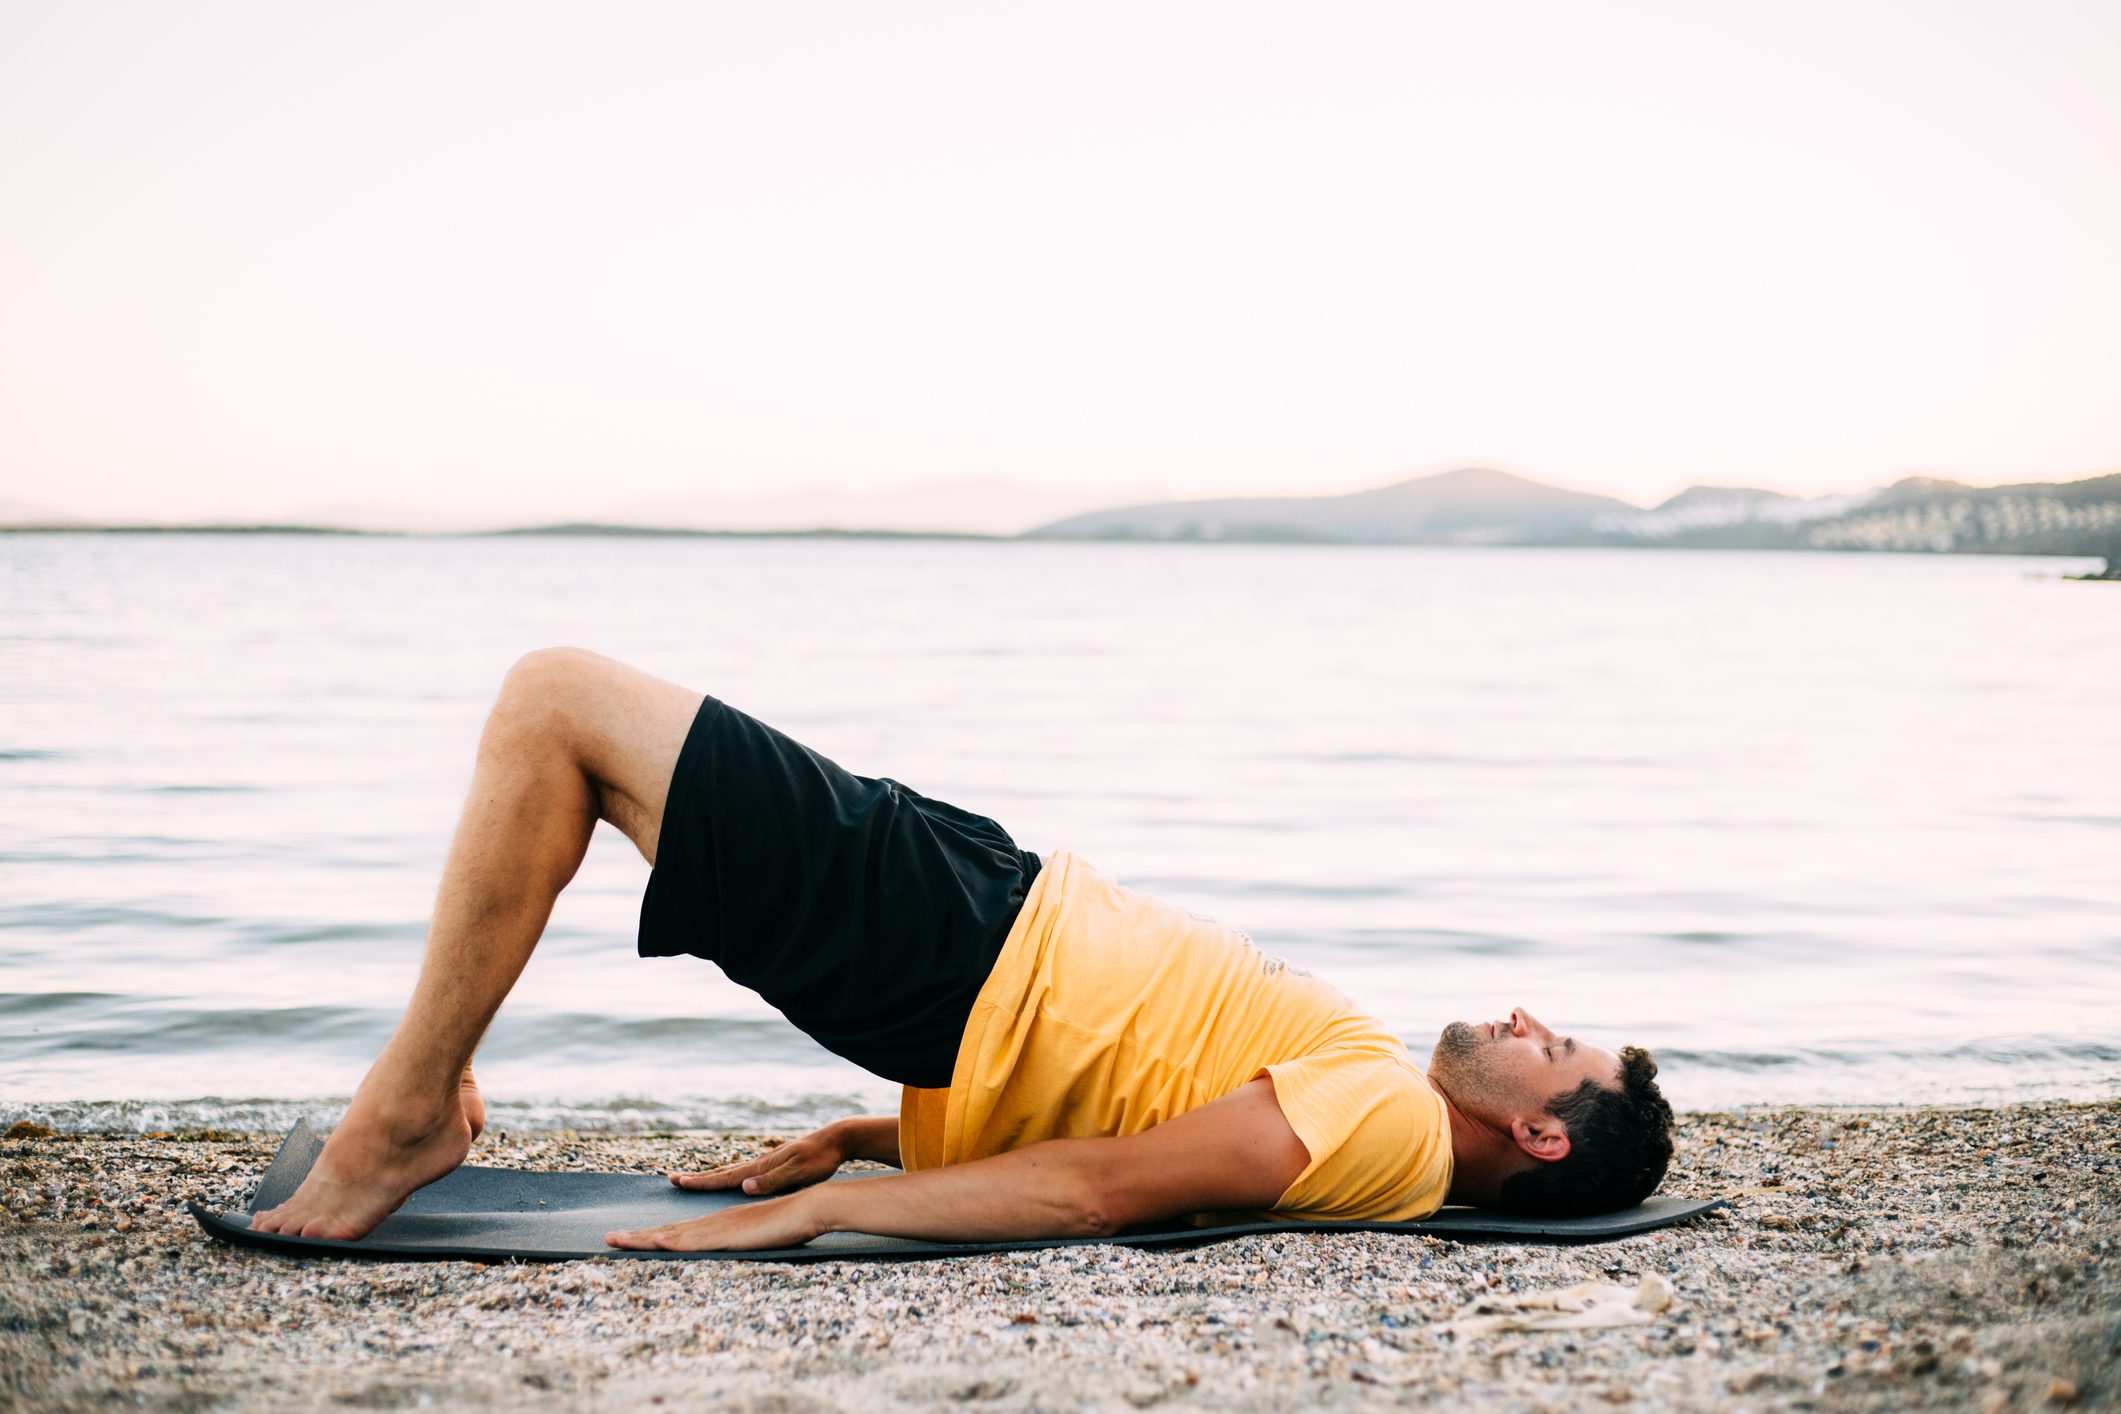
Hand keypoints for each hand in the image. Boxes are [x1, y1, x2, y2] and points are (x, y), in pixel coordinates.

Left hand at [606, 1190, 822, 1251]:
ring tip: (616, 1240)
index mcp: (717, 1226)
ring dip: (643, 1239)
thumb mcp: (757, 1239)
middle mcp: (713, 1224)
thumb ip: (741, 1244)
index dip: (650, 1237)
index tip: (626, 1240)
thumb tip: (731, 1252)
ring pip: (673, 1235)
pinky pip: (697, 1241)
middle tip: (606, 1239)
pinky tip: (657, 1242)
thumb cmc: (788, 1225)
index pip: (676, 1233)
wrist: (808, 1207)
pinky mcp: (730, 1235)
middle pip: (667, 1232)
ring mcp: (720, 1228)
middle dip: (636, 1237)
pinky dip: (675, 1242)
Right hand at [666, 1123, 849, 1197]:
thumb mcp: (800, 1173)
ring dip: (711, 1177)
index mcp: (761, 1168)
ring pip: (732, 1172)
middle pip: (722, 1173)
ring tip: (693, 1180)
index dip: (701, 1182)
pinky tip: (730, 1181)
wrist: (836, 1140)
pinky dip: (729, 1177)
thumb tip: (744, 1187)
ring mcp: (765, 1164)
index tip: (678, 1181)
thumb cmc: (821, 1159)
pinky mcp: (774, 1166)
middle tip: (673, 1179)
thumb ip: (773, 1181)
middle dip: (697, 1178)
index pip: (725, 1177)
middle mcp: (759, 1165)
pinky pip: (744, 1173)